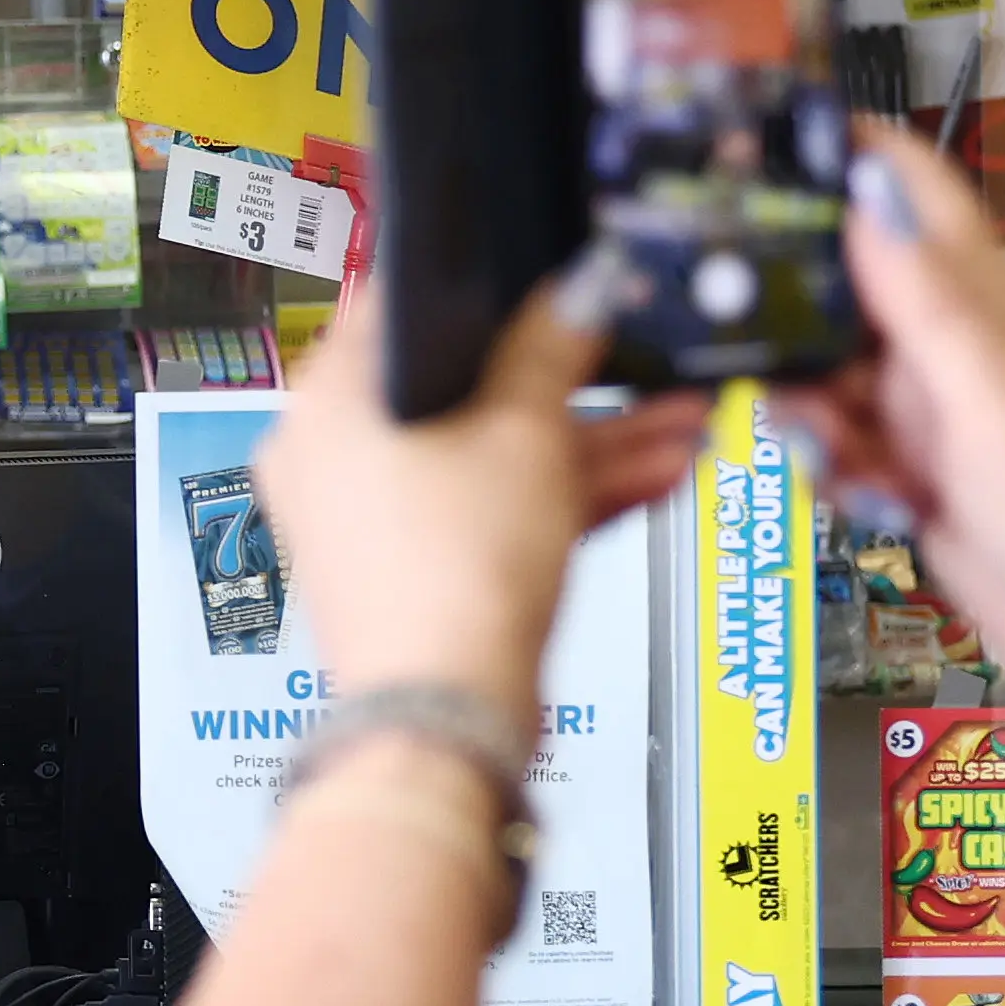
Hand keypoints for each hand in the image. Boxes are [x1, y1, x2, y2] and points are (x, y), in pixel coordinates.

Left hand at [255, 277, 709, 725]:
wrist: (450, 715)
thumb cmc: (449, 583)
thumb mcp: (526, 433)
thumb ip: (551, 348)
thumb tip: (572, 297)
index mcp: (330, 399)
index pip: (404, 305)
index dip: (490, 292)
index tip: (551, 290)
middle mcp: (332, 453)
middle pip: (460, 388)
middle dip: (570, 382)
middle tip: (630, 361)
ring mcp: (370, 518)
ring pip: (487, 454)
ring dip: (587, 441)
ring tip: (675, 422)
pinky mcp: (411, 569)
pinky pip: (488, 508)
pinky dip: (558, 493)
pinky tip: (648, 473)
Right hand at [813, 124, 1004, 831]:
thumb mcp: (1004, 412)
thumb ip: (933, 307)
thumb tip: (873, 202)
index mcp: (992, 309)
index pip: (910, 190)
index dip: (843, 150)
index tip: (765, 134)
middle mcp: (959, 348)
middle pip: (845, 280)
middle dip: (789, 301)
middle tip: (748, 334)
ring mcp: (935, 410)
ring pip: (828, 368)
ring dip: (803, 400)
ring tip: (823, 443)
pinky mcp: (917, 472)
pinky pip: (837, 444)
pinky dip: (824, 462)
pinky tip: (853, 489)